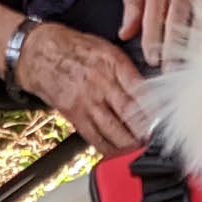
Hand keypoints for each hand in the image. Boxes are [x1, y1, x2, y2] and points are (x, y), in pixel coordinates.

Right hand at [14, 23, 147, 155]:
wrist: (39, 54)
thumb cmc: (74, 50)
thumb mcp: (106, 49)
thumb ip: (127, 70)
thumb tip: (147, 92)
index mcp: (113, 64)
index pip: (140, 91)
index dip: (153, 110)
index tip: (162, 121)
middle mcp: (100, 83)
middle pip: (129, 114)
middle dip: (144, 131)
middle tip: (153, 140)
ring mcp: (86, 101)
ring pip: (113, 130)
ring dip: (129, 144)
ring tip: (138, 148)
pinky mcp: (74, 115)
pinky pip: (94, 137)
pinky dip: (108, 148)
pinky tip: (117, 152)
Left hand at [118, 0, 201, 68]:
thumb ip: (131, 12)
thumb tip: (124, 34)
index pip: (154, 16)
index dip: (152, 41)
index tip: (152, 60)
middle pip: (177, 21)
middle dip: (172, 49)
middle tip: (169, 71)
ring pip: (199, 22)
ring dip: (194, 47)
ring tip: (188, 67)